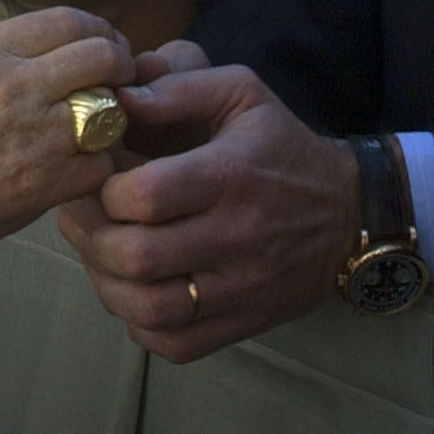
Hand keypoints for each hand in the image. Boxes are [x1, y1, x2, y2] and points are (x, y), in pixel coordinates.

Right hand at [0, 6, 134, 309]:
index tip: (102, 48)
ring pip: (112, 108)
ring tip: (97, 134)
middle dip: (120, 68)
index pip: (69, 20)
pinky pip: (101, 164)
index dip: (98, 33)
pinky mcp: (45, 182)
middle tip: (117, 88)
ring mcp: (35, 132)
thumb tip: (36, 59)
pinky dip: (97, 170)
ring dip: (112, 121)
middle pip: (102, 54)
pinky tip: (77, 176)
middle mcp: (15, 81)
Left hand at [55, 61, 357, 360]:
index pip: (144, 196)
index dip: (104, 189)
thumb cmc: (282, 148)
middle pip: (137, 257)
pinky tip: (132, 290)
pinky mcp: (242, 324)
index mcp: (230, 176)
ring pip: (148, 310)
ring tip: (100, 253)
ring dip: (106, 283)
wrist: (348, 212)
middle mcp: (236, 237)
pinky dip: (138, 324)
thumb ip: (178, 88)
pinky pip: (173, 344)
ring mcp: (240, 289)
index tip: (101, 177)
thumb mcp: (243, 94)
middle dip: (93, 236)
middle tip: (84, 217)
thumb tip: (118, 99)